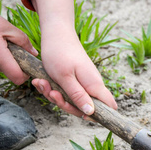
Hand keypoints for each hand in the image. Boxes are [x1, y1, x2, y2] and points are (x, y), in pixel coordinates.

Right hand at [0, 12, 38, 83]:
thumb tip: (33, 53)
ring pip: (2, 68)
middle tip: (12, 47)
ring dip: (6, 59)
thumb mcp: (6, 26)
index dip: (26, 74)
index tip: (28, 64)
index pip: (18, 78)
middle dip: (16, 62)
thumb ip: (22, 40)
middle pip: (10, 72)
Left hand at [30, 0, 116, 117]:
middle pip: (85, 107)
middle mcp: (92, 85)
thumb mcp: (65, 78)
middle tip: (52, 93)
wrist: (56, 33)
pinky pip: (66, 92)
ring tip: (43, 83)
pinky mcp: (76, 80)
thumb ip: (78, 96)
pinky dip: (53, 88)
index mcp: (94, 86)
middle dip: (65, 105)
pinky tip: (41, 80)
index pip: (108, 107)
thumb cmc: (60, 53)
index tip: (81, 116)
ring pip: (72, 100)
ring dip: (55, 96)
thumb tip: (90, 113)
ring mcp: (84, 83)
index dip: (99, 116)